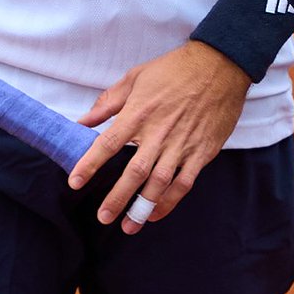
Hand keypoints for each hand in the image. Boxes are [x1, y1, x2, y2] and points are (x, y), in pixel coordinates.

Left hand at [68, 41, 250, 232]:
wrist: (218, 67)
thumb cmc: (173, 70)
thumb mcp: (135, 77)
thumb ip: (108, 102)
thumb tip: (83, 120)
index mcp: (138, 112)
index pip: (109, 143)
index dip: (90, 164)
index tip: (75, 181)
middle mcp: (158, 133)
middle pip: (133, 172)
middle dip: (117, 197)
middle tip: (103, 217)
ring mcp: (181, 145)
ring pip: (158, 184)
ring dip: (141, 207)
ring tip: (127, 225)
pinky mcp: (201, 153)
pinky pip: (183, 183)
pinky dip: (169, 202)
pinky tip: (155, 212)